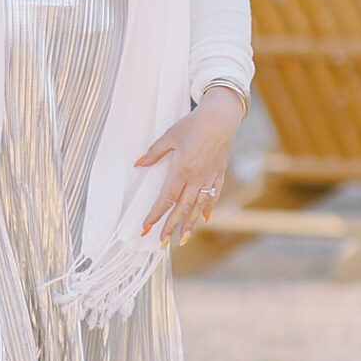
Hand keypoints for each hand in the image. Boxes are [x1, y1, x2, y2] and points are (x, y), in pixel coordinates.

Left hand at [134, 89, 241, 246]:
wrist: (222, 117)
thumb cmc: (193, 124)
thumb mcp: (170, 136)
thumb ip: (154, 153)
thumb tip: (137, 164)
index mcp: (181, 170)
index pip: (166, 199)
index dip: (155, 215)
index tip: (146, 228)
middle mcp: (196, 178)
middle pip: (182, 208)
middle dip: (171, 226)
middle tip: (162, 243)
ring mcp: (210, 177)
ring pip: (199, 206)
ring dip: (190, 224)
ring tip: (182, 239)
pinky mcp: (219, 173)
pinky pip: (213, 195)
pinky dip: (208, 208)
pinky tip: (205, 218)